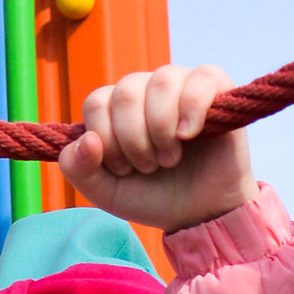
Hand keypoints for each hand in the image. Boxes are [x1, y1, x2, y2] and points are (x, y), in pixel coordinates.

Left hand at [57, 63, 255, 231]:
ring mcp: (181, 84)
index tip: (123, 169)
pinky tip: (189, 134)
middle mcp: (146, 89)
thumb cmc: (152, 196)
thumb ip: (78, 169)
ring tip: (170, 158)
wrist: (199, 214)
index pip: (97, 102)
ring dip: (161, 128)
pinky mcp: (215, 89)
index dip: (106, 138)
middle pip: (126, 92)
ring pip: (161, 82)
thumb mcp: (105, 192)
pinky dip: (192, 108)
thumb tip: (87, 139)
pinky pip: (202, 79)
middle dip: (133, 139)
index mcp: (117, 108)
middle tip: (148, 167)